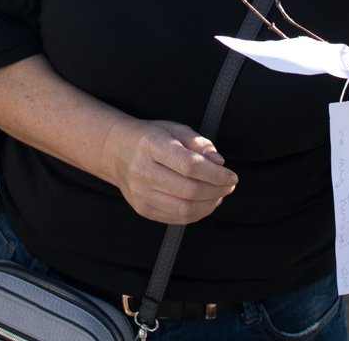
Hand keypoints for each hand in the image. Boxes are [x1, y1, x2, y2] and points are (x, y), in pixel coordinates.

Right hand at [104, 119, 238, 225]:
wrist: (116, 151)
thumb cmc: (151, 137)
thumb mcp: (174, 129)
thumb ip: (198, 143)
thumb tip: (218, 163)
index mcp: (151, 145)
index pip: (189, 165)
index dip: (216, 174)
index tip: (232, 176)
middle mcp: (142, 171)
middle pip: (189, 190)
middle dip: (217, 191)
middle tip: (229, 186)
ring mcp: (140, 193)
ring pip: (184, 209)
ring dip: (210, 205)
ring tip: (219, 194)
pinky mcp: (142, 209)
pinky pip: (176, 218)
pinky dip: (197, 214)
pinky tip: (205, 203)